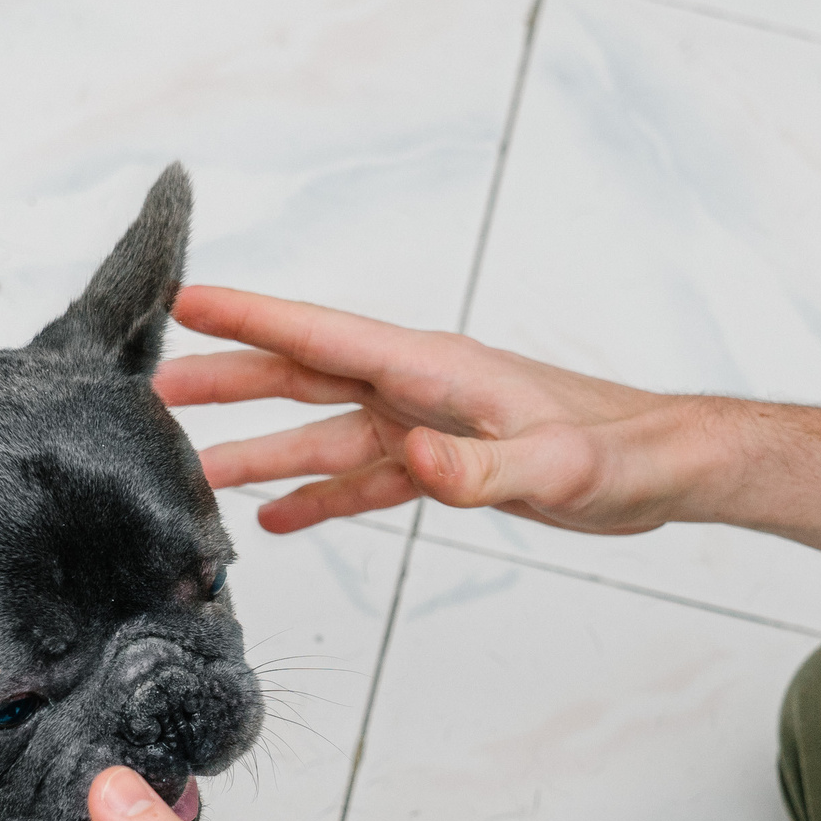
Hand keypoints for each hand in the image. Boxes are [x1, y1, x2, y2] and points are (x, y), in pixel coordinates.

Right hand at [153, 286, 721, 535]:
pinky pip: (363, 479)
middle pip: (304, 376)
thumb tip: (410, 460)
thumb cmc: (622, 453)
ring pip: (323, 431)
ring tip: (193, 469)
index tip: (184, 300)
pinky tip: (276, 521)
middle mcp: (418, 389)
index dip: (251, 319)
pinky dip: (318, 497)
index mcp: (434, 369)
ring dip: (261, 448)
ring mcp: (426, 425)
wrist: (666, 468)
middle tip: (154, 388)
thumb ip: (481, 470)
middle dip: (229, 379)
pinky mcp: (443, 465)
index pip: (324, 336)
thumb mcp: (557, 467)